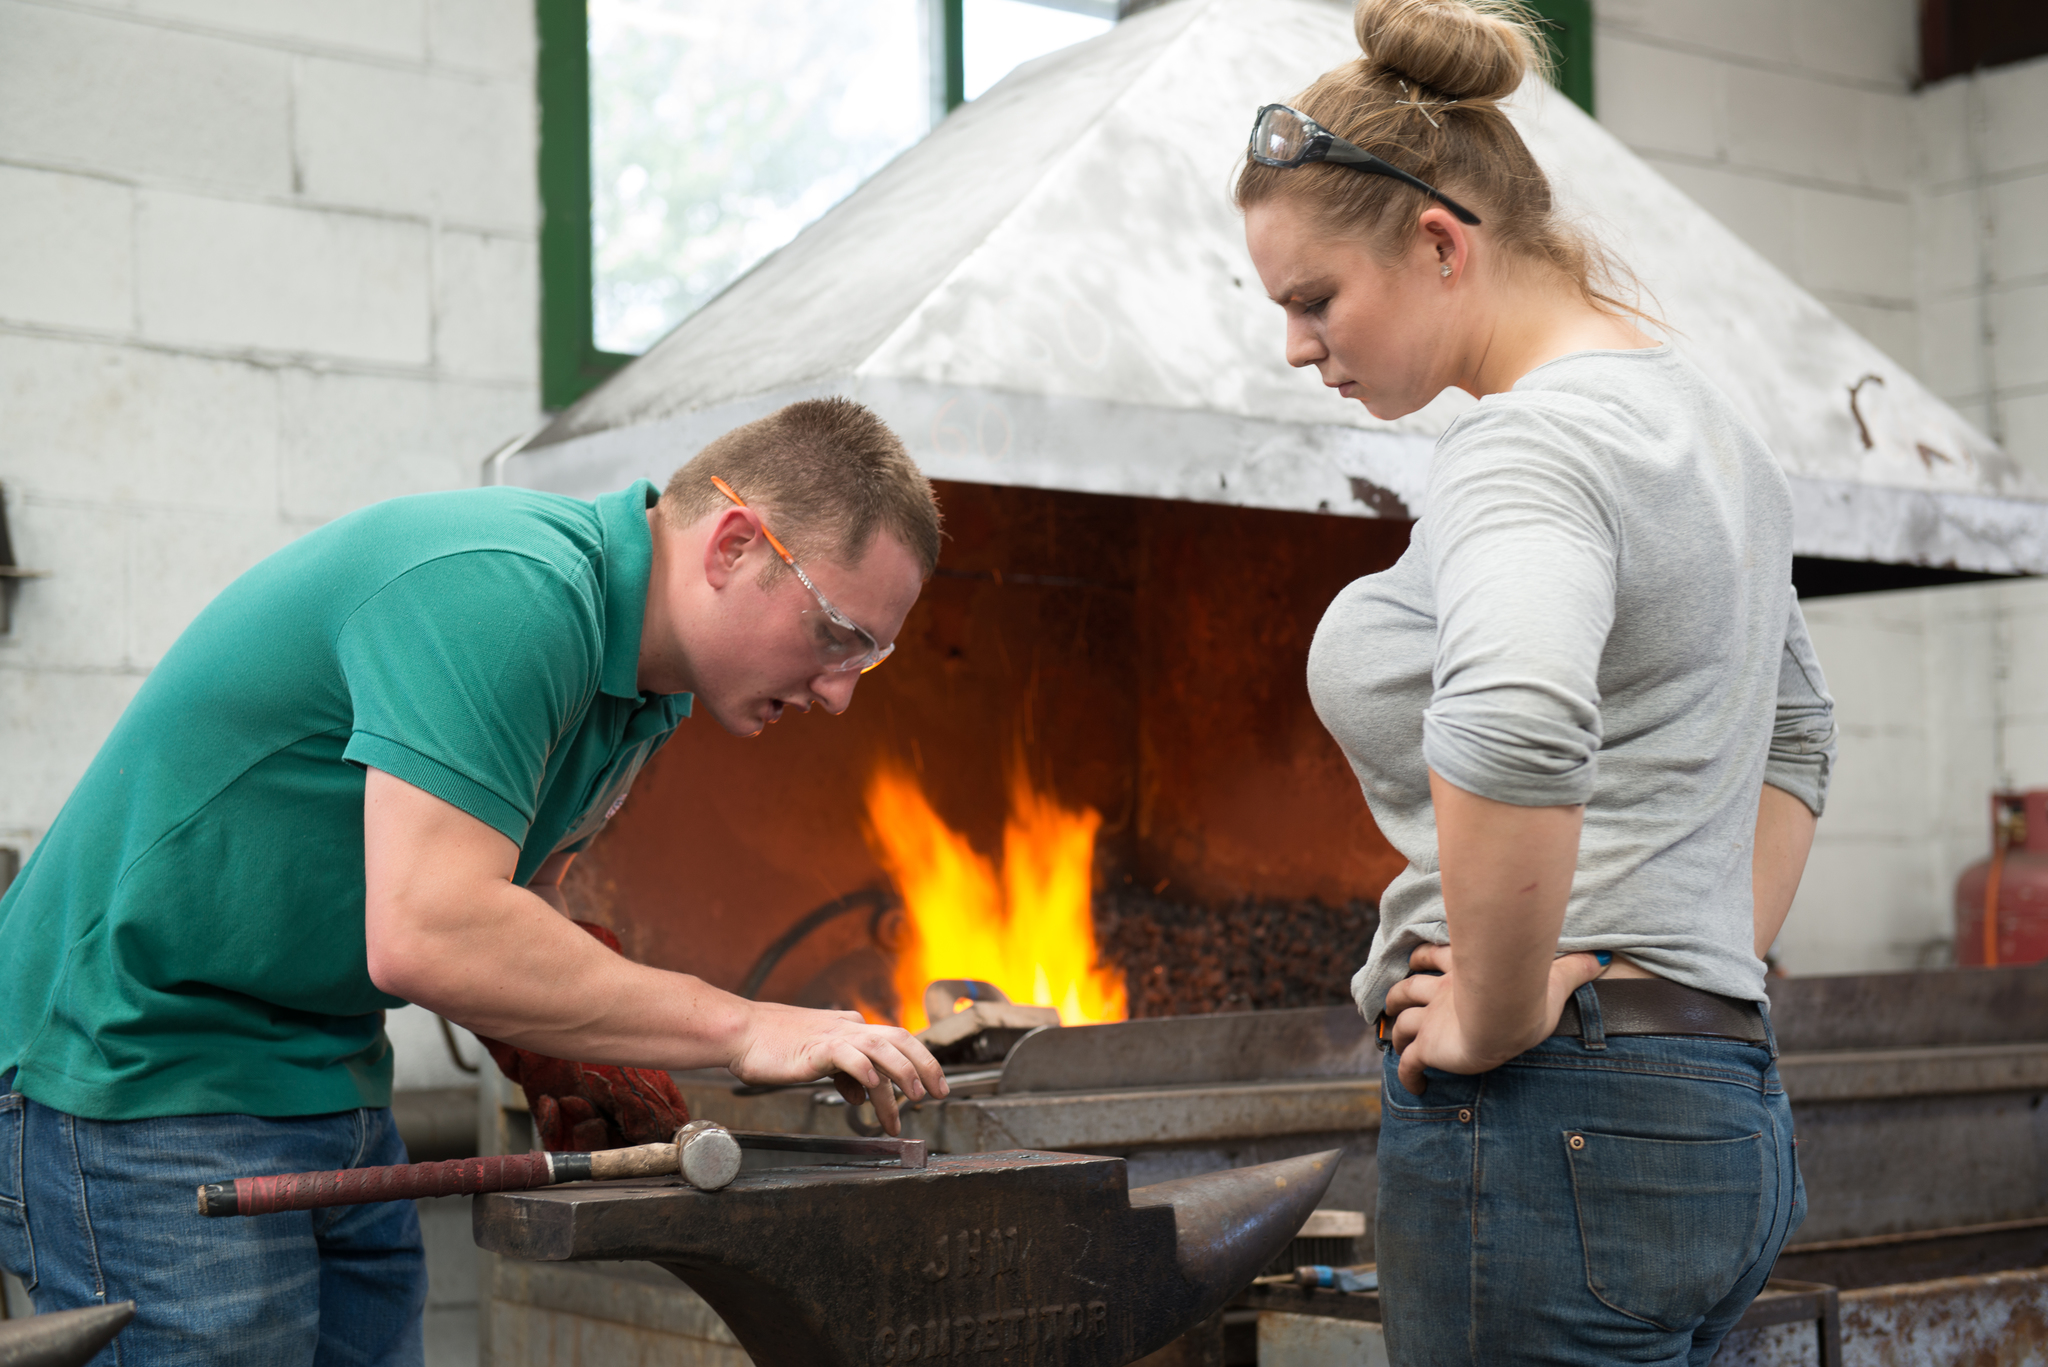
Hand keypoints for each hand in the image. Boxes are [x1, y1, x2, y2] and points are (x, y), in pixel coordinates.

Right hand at [727, 1002, 948, 1135]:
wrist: (741, 1032)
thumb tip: (862, 1094)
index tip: (933, 1086)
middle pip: (901, 1039)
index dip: (920, 1062)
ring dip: (903, 1073)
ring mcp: (834, 1036)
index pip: (896, 1041)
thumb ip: (844, 1074)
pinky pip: (850, 1057)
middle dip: (926, 1066)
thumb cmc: (774, 1046)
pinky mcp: (817, 1048)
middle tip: (940, 1093)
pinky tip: (870, 1090)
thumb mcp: (817, 1059)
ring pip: (882, 1048)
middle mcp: (849, 1027)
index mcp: (851, 1027)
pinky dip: (865, 1072)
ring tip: (915, 1098)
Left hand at [1384, 943, 1605, 1095]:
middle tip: (1393, 1003)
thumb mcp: (1556, 978)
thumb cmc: (1528, 992)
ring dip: (1396, 1031)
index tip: (1418, 962)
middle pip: (1407, 989)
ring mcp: (1432, 1021)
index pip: (1433, 958)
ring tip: (1396, 1042)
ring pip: (1401, 1023)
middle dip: (1398, 995)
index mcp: (1462, 973)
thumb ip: (1575, 968)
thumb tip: (1601, 959)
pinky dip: (1407, 1075)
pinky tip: (1413, 1085)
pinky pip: (1410, 1064)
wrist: (1504, 1012)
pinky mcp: (1429, 1047)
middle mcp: (1441, 995)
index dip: (1422, 958)